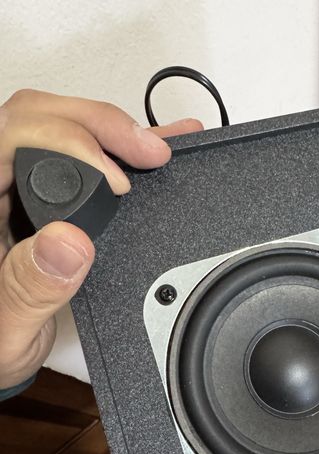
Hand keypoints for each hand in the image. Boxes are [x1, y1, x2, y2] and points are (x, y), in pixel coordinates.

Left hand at [0, 89, 201, 389]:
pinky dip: (116, 149)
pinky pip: (75, 155)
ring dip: (112, 131)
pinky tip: (152, 145)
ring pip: (59, 126)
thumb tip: (70, 241)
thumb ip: (31, 288)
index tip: (118, 183)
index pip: (13, 137)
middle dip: (101, 125)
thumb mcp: (8, 328)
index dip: (71, 144)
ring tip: (159, 146)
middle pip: (39, 117)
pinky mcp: (38, 195)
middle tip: (150, 152)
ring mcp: (14, 186)